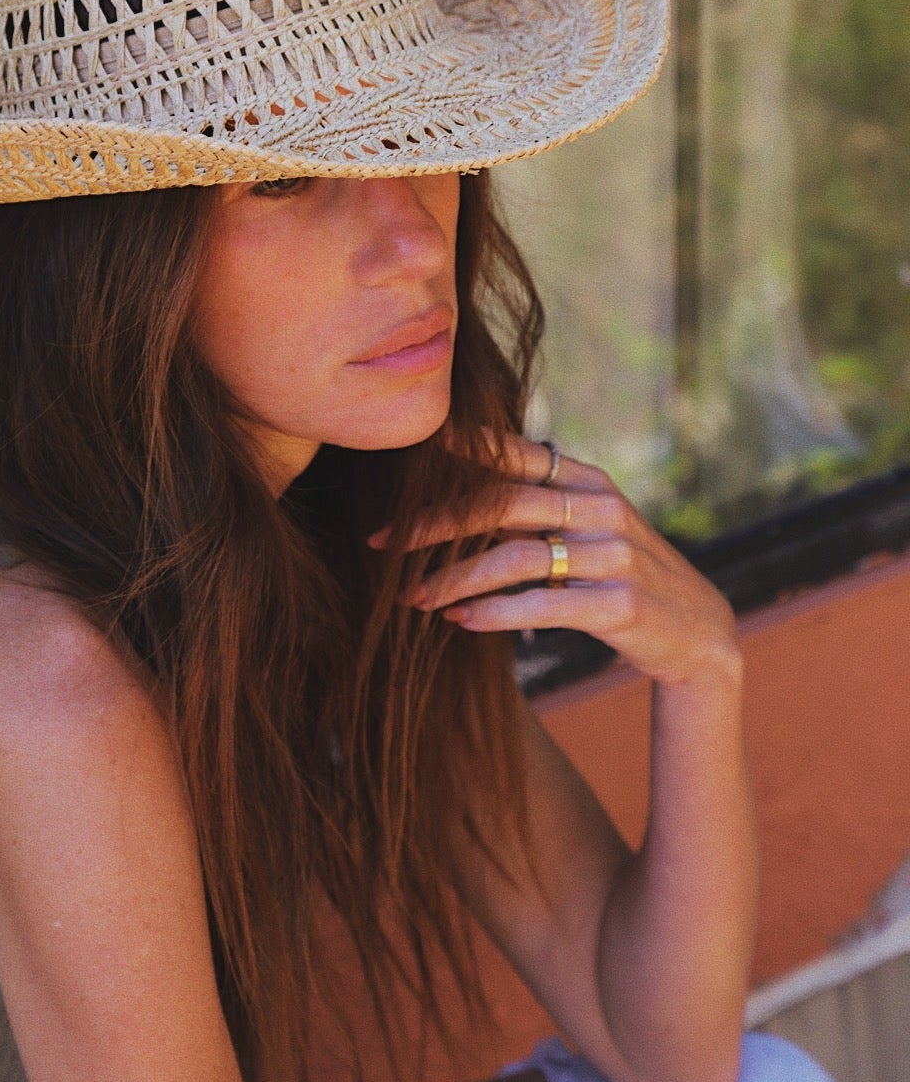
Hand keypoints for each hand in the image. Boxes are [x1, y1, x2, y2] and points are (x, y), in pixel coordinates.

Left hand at [375, 434, 738, 687]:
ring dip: (454, 577)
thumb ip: (538, 504)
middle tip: (385, 543)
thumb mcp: (589, 527)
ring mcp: (614, 555)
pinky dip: (492, 612)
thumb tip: (453, 491)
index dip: (461, 449)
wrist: (697, 633)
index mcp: (589, 482)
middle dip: (436, 524)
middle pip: (502, 503)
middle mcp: (603, 508)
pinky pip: (540, 604)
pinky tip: (458, 620)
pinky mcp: (620, 603)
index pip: (516, 454)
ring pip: (514, 557)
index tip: (409, 451)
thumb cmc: (620, 575)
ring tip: (412, 597)